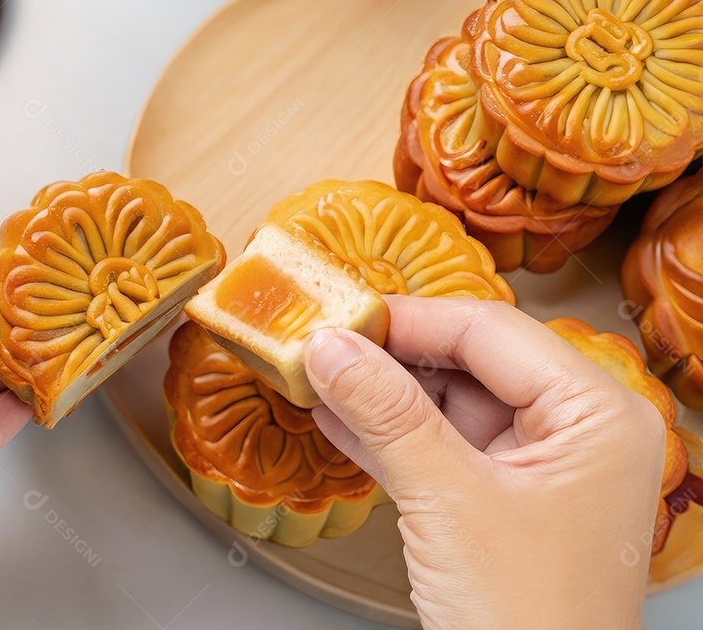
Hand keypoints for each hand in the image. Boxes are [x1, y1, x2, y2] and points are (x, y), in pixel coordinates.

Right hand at [305, 296, 665, 629]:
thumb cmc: (529, 625)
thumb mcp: (448, 501)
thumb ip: (386, 414)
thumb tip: (332, 347)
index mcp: (594, 415)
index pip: (490, 331)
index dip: (409, 319)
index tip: (343, 316)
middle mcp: (575, 430)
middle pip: (469, 362)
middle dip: (391, 357)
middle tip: (325, 343)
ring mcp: (537, 466)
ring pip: (447, 404)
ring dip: (381, 395)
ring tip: (320, 375)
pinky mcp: (500, 499)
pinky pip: (439, 447)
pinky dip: (388, 436)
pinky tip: (336, 417)